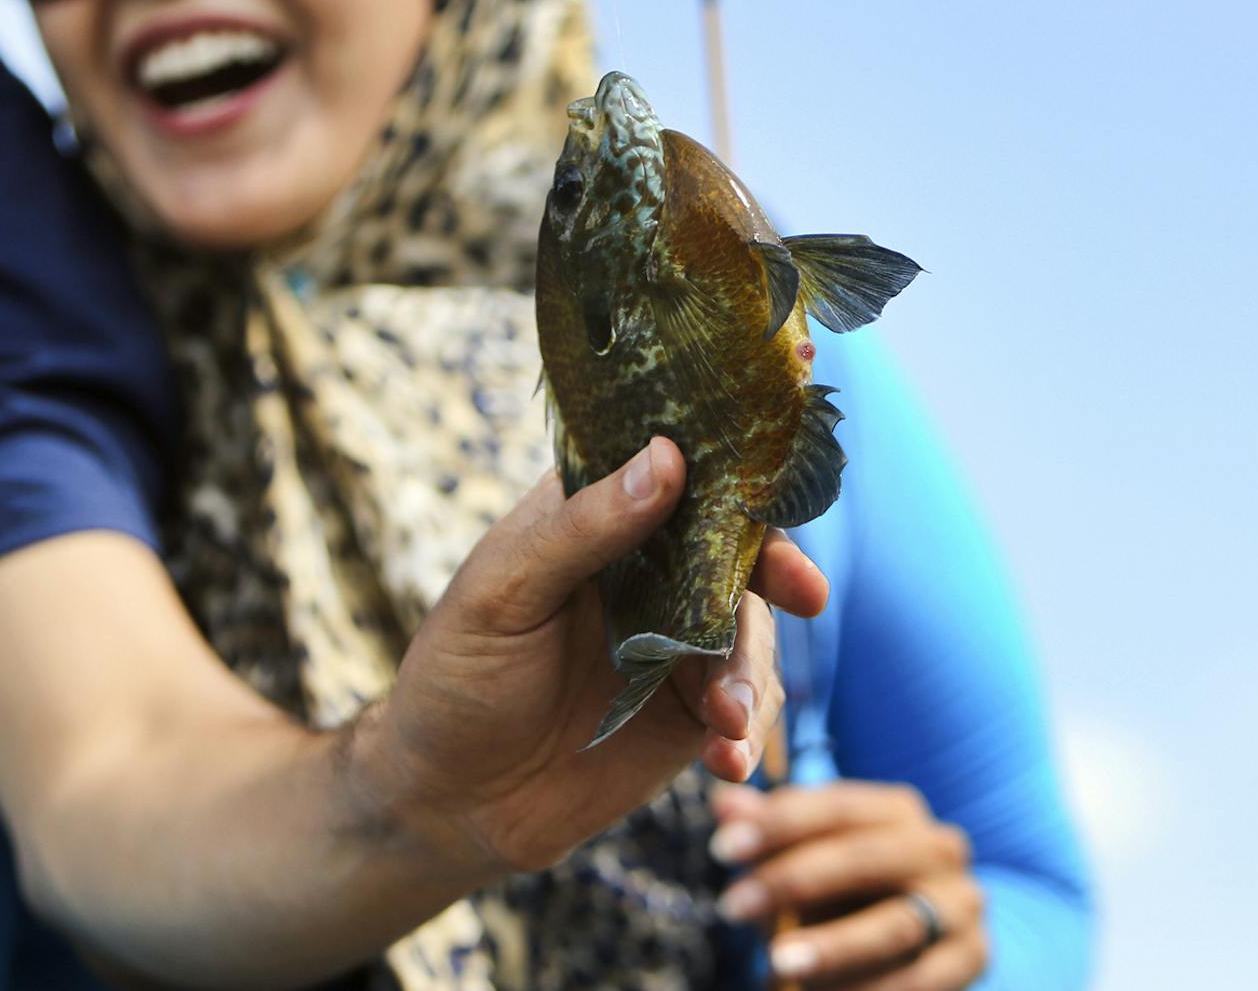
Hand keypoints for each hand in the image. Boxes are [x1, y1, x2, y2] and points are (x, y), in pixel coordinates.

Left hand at [351, 437, 829, 879]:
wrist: (451, 799)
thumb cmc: (457, 674)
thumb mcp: (504, 592)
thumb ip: (584, 529)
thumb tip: (667, 457)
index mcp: (597, 517)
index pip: (674, 470)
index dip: (729, 466)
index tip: (770, 478)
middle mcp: (648, 571)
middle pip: (733, 549)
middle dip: (777, 568)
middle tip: (805, 591)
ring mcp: (674, 641)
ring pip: (747, 633)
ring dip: (749, 670)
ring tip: (725, 716)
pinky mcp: (688, 713)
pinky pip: (742, 709)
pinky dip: (744, 733)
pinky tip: (727, 759)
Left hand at [711, 781, 986, 989]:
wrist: (916, 941)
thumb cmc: (844, 889)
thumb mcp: (805, 856)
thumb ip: (768, 829)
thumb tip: (724, 804)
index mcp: (898, 810)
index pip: (835, 806)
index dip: (777, 824)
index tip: (722, 850)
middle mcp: (939, 848)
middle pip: (864, 858)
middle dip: (794, 881)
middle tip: (732, 907)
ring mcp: (961, 905)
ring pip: (895, 924)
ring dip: (833, 946)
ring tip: (777, 962)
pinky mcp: (973, 958)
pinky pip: (921, 979)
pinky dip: (871, 990)